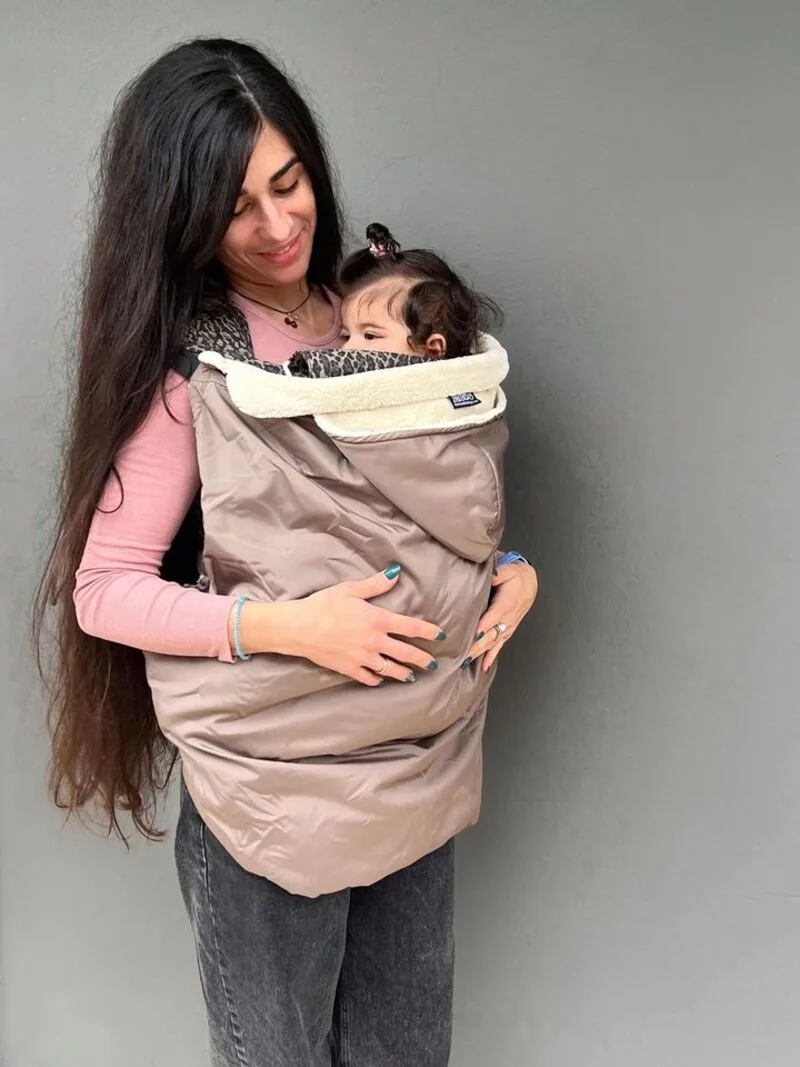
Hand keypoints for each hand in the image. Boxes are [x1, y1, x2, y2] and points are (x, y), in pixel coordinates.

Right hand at [270, 567, 444, 685]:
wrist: (299, 628)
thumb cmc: (323, 605)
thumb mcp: (350, 589)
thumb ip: (376, 584)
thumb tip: (396, 573)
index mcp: (378, 620)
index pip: (411, 627)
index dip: (429, 631)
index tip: (441, 635)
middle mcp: (375, 641)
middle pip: (406, 653)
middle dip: (422, 659)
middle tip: (433, 664)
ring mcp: (363, 658)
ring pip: (390, 669)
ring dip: (403, 674)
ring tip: (412, 677)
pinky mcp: (349, 669)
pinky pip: (368, 677)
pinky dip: (377, 680)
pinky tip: (381, 680)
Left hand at [466, 560, 538, 672]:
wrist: (530, 583)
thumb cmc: (516, 577)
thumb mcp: (507, 571)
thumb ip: (495, 574)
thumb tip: (487, 576)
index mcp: (506, 603)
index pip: (493, 617)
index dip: (483, 626)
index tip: (473, 635)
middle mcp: (508, 618)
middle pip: (491, 634)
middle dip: (478, 645)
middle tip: (464, 654)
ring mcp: (508, 626)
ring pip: (494, 642)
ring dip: (481, 653)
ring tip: (468, 662)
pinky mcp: (508, 630)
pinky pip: (499, 645)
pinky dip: (491, 656)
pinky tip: (484, 666)